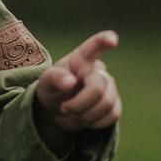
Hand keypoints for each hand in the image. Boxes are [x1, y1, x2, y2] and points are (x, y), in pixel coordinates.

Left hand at [33, 30, 121, 153]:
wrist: (57, 111)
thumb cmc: (51, 89)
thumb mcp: (45, 83)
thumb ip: (55, 79)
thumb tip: (71, 81)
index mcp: (80, 60)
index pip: (93, 47)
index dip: (103, 42)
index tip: (112, 38)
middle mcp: (98, 70)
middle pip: (98, 88)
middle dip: (80, 103)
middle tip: (65, 108)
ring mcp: (109, 86)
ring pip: (108, 103)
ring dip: (87, 114)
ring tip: (74, 112)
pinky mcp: (115, 103)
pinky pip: (113, 115)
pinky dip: (96, 122)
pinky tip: (86, 118)